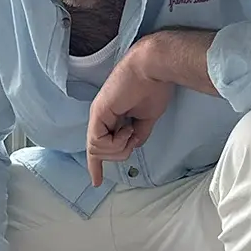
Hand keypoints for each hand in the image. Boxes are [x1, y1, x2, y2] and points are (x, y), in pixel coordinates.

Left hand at [86, 45, 174, 186]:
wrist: (154, 69)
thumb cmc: (154, 88)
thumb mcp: (147, 118)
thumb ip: (138, 133)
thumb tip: (134, 146)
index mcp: (110, 116)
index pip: (97, 145)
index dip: (96, 165)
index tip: (97, 182)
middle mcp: (100, 116)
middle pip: (98, 152)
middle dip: (118, 153)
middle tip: (133, 135)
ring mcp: (97, 114)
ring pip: (98, 150)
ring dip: (119, 147)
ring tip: (131, 129)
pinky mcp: (98, 112)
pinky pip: (97, 142)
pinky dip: (115, 142)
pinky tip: (126, 129)